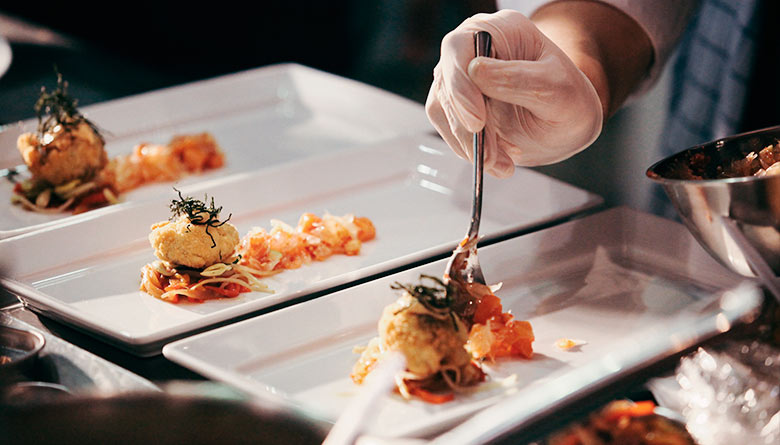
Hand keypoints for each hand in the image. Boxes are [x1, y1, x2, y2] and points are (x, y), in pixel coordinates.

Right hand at [425, 9, 602, 176]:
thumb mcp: (557, 89)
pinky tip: (498, 161)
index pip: (460, 47)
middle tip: (491, 157)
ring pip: (443, 111)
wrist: (566, 125)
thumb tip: (475, 72)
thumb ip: (520, 79)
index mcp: (499, 30)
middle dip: (467, 127)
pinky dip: (470, 152)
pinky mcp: (455, 108)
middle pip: (447, 83)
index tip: (477, 121)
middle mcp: (472, 50)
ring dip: (469, 145)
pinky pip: (449, 131)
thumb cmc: (568, 100)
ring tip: (502, 164)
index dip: (461, 84)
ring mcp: (460, 80)